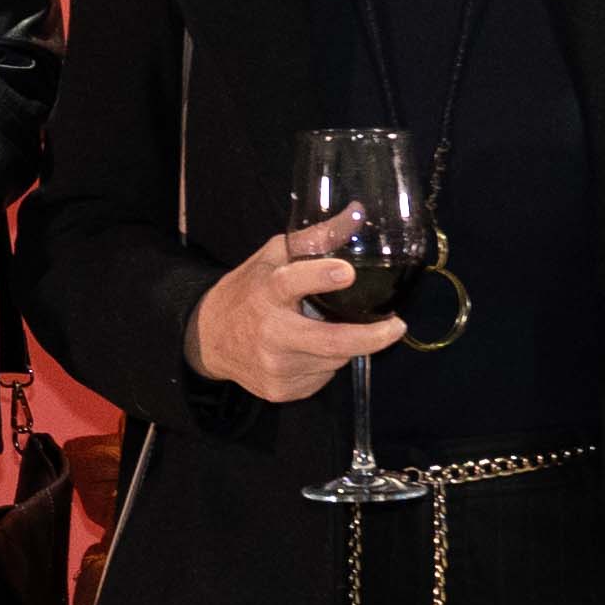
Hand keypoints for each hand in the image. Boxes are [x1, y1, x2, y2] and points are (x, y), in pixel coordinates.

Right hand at [186, 216, 403, 401]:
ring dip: (343, 346)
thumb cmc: (247, 291)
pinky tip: (309, 351)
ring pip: (333, 360)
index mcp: (267, 292)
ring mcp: (275, 367)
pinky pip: (321, 378)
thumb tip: (358, 213)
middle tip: (396, 326)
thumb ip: (316, 238)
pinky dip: (325, 363)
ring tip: (328, 329)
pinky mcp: (280, 390)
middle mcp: (270, 333)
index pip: (292, 283)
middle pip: (331, 341)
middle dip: (371, 337)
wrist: (208, 339)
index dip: (321, 277)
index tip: (346, 272)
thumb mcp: (273, 257)